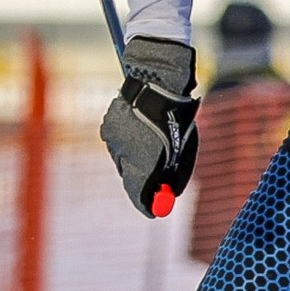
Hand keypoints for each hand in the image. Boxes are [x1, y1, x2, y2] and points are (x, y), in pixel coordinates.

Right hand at [99, 36, 199, 217]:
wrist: (158, 79)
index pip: (139, 194)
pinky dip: (128, 143)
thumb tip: (168, 194)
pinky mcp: (107, 126)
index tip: (152, 211)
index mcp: (145, 160)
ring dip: (134, 160)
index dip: (146, 205)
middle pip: (129, 178)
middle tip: (153, 184)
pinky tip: (141, 130)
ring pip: (123, 160)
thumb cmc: (177, 115)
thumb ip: (174, 172)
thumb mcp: (182, 147)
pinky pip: (118, 143)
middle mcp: (125, 152)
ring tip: (151, 144)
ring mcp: (114, 139)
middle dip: (141, 182)